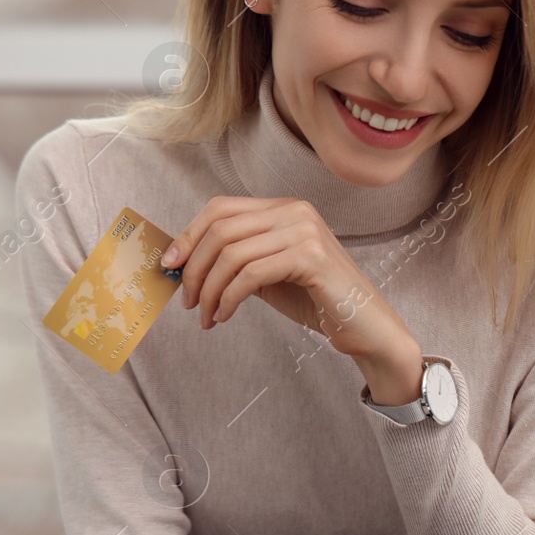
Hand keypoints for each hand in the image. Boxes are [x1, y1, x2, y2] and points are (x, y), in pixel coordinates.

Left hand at [160, 197, 421, 396]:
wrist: (365, 326)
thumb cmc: (315, 300)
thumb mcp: (268, 273)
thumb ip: (235, 260)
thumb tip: (182, 262)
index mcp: (283, 208)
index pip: (221, 208)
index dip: (188, 235)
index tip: (169, 266)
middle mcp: (295, 211)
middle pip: (221, 229)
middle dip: (195, 268)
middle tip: (187, 300)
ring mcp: (305, 232)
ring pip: (232, 253)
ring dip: (209, 290)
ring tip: (205, 316)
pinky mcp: (312, 258)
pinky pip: (251, 275)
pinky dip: (228, 298)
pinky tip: (223, 316)